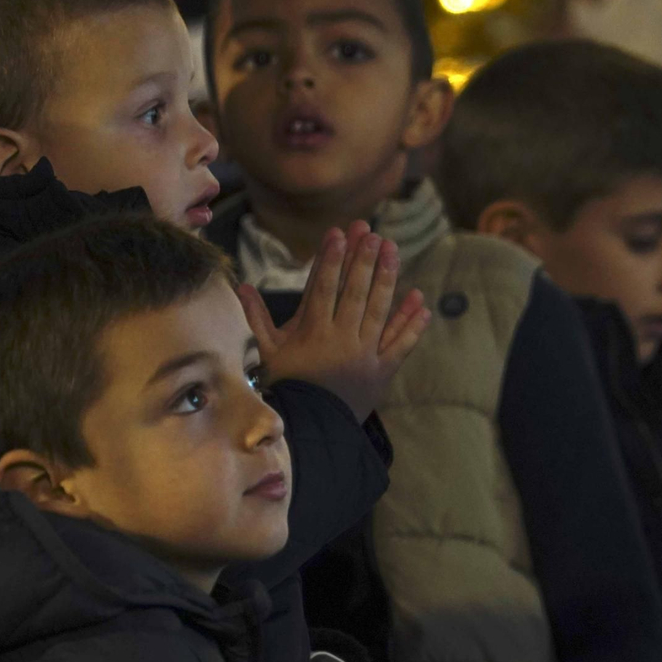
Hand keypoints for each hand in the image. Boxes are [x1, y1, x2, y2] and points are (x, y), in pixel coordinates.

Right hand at [237, 222, 429, 421]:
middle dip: (364, 261)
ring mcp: (364, 355)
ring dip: (387, 279)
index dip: (331, 259)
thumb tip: (240, 286)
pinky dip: (411, 323)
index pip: (322, 288)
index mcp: (313, 333)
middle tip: (373, 234)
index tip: (338, 233)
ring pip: (379, 311)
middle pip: (355, 293)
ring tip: (393, 251)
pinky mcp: (381, 372)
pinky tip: (420, 300)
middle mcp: (341, 340)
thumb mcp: (267, 354)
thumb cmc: (287, 387)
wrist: (310, 428)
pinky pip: (400, 344)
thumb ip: (256, 318)